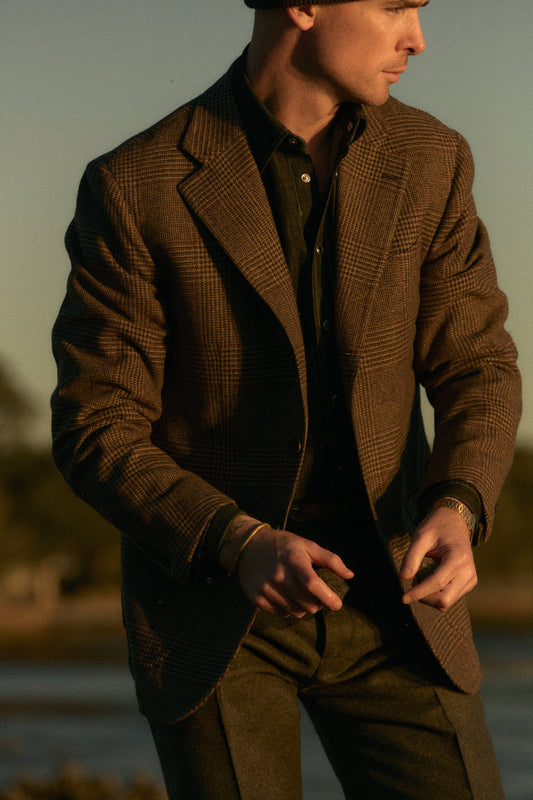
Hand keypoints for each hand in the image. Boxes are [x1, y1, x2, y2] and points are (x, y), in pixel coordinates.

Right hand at [219, 517, 353, 617]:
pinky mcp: (257, 598)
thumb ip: (330, 560)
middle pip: (307, 603)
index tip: (337, 604)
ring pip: (296, 612)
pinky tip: (286, 595)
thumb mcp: (307, 545)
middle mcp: (278, 575)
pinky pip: (281, 613)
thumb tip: (350, 575)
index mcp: (293, 559)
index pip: (312, 584)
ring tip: (300, 593)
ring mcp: (266, 588)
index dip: (328, 597)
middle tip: (317, 595)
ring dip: (304, 607)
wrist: (248, 546)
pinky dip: (288, 608)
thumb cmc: (284, 545)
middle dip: (318, 603)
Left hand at [399, 506, 476, 609]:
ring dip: (429, 596)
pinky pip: (450, 598)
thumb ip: (411, 557)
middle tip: (413, 580)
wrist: (454, 521)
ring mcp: (470, 579)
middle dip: (424, 596)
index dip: (418, 592)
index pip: (437, 583)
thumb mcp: (421, 536)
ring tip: (420, 576)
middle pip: (444, 599)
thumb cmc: (436, 527)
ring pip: (446, 602)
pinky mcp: (468, 583)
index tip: (403, 598)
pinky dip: (435, 593)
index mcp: (458, 558)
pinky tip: (428, 578)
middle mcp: (468, 572)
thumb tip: (402, 578)